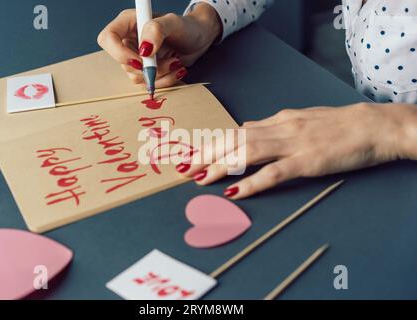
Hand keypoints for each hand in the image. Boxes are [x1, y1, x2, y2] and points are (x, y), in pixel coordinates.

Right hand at [97, 3, 221, 87]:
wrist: (200, 39)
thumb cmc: (187, 27)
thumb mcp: (174, 23)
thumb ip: (157, 30)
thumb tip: (144, 49)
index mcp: (129, 23)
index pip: (108, 38)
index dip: (119, 53)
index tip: (141, 60)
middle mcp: (129, 41)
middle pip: (125, 63)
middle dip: (150, 68)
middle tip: (171, 60)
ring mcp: (137, 57)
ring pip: (137, 77)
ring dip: (160, 75)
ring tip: (176, 62)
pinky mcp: (147, 71)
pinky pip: (148, 84)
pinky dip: (165, 81)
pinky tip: (177, 70)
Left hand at [178, 103, 416, 198]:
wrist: (373, 126)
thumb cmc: (339, 125)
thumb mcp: (300, 119)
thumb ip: (271, 125)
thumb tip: (245, 126)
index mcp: (279, 120)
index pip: (237, 130)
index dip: (212, 142)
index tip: (193, 152)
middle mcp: (280, 129)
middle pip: (235, 139)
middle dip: (207, 153)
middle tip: (184, 167)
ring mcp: (293, 144)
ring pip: (248, 152)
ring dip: (220, 165)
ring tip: (199, 178)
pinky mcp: (307, 161)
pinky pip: (274, 172)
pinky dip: (252, 182)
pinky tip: (234, 190)